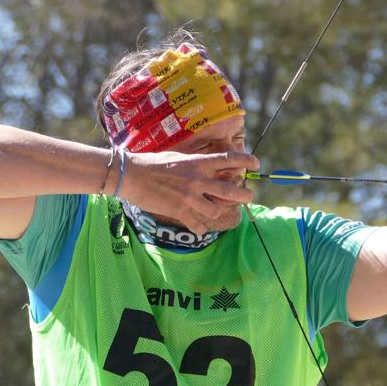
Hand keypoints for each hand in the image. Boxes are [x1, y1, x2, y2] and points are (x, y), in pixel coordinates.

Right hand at [121, 149, 259, 234]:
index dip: (246, 161)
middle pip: (230, 190)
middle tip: (248, 196)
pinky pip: (198, 225)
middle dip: (244, 195)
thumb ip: (195, 163)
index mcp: (197, 163)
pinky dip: (201, 228)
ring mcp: (189, 197)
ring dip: (219, 211)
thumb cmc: (152, 163)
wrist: (130, 175)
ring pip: (216, 210)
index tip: (256, 164)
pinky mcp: (179, 211)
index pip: (228, 159)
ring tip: (216, 210)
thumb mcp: (178, 157)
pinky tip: (200, 228)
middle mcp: (197, 180)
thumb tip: (210, 166)